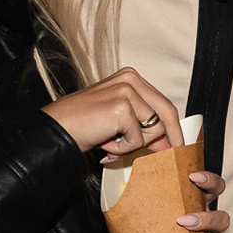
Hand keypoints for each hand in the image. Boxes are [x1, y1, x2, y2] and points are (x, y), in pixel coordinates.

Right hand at [43, 67, 183, 157]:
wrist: (57, 129)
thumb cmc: (83, 124)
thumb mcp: (119, 120)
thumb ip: (142, 124)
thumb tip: (168, 141)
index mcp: (131, 77)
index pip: (163, 103)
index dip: (171, 127)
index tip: (175, 144)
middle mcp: (131, 79)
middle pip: (166, 112)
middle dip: (169, 137)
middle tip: (167, 154)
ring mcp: (127, 91)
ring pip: (154, 129)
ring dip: (134, 144)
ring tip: (111, 142)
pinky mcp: (122, 107)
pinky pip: (138, 139)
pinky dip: (122, 148)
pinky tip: (105, 143)